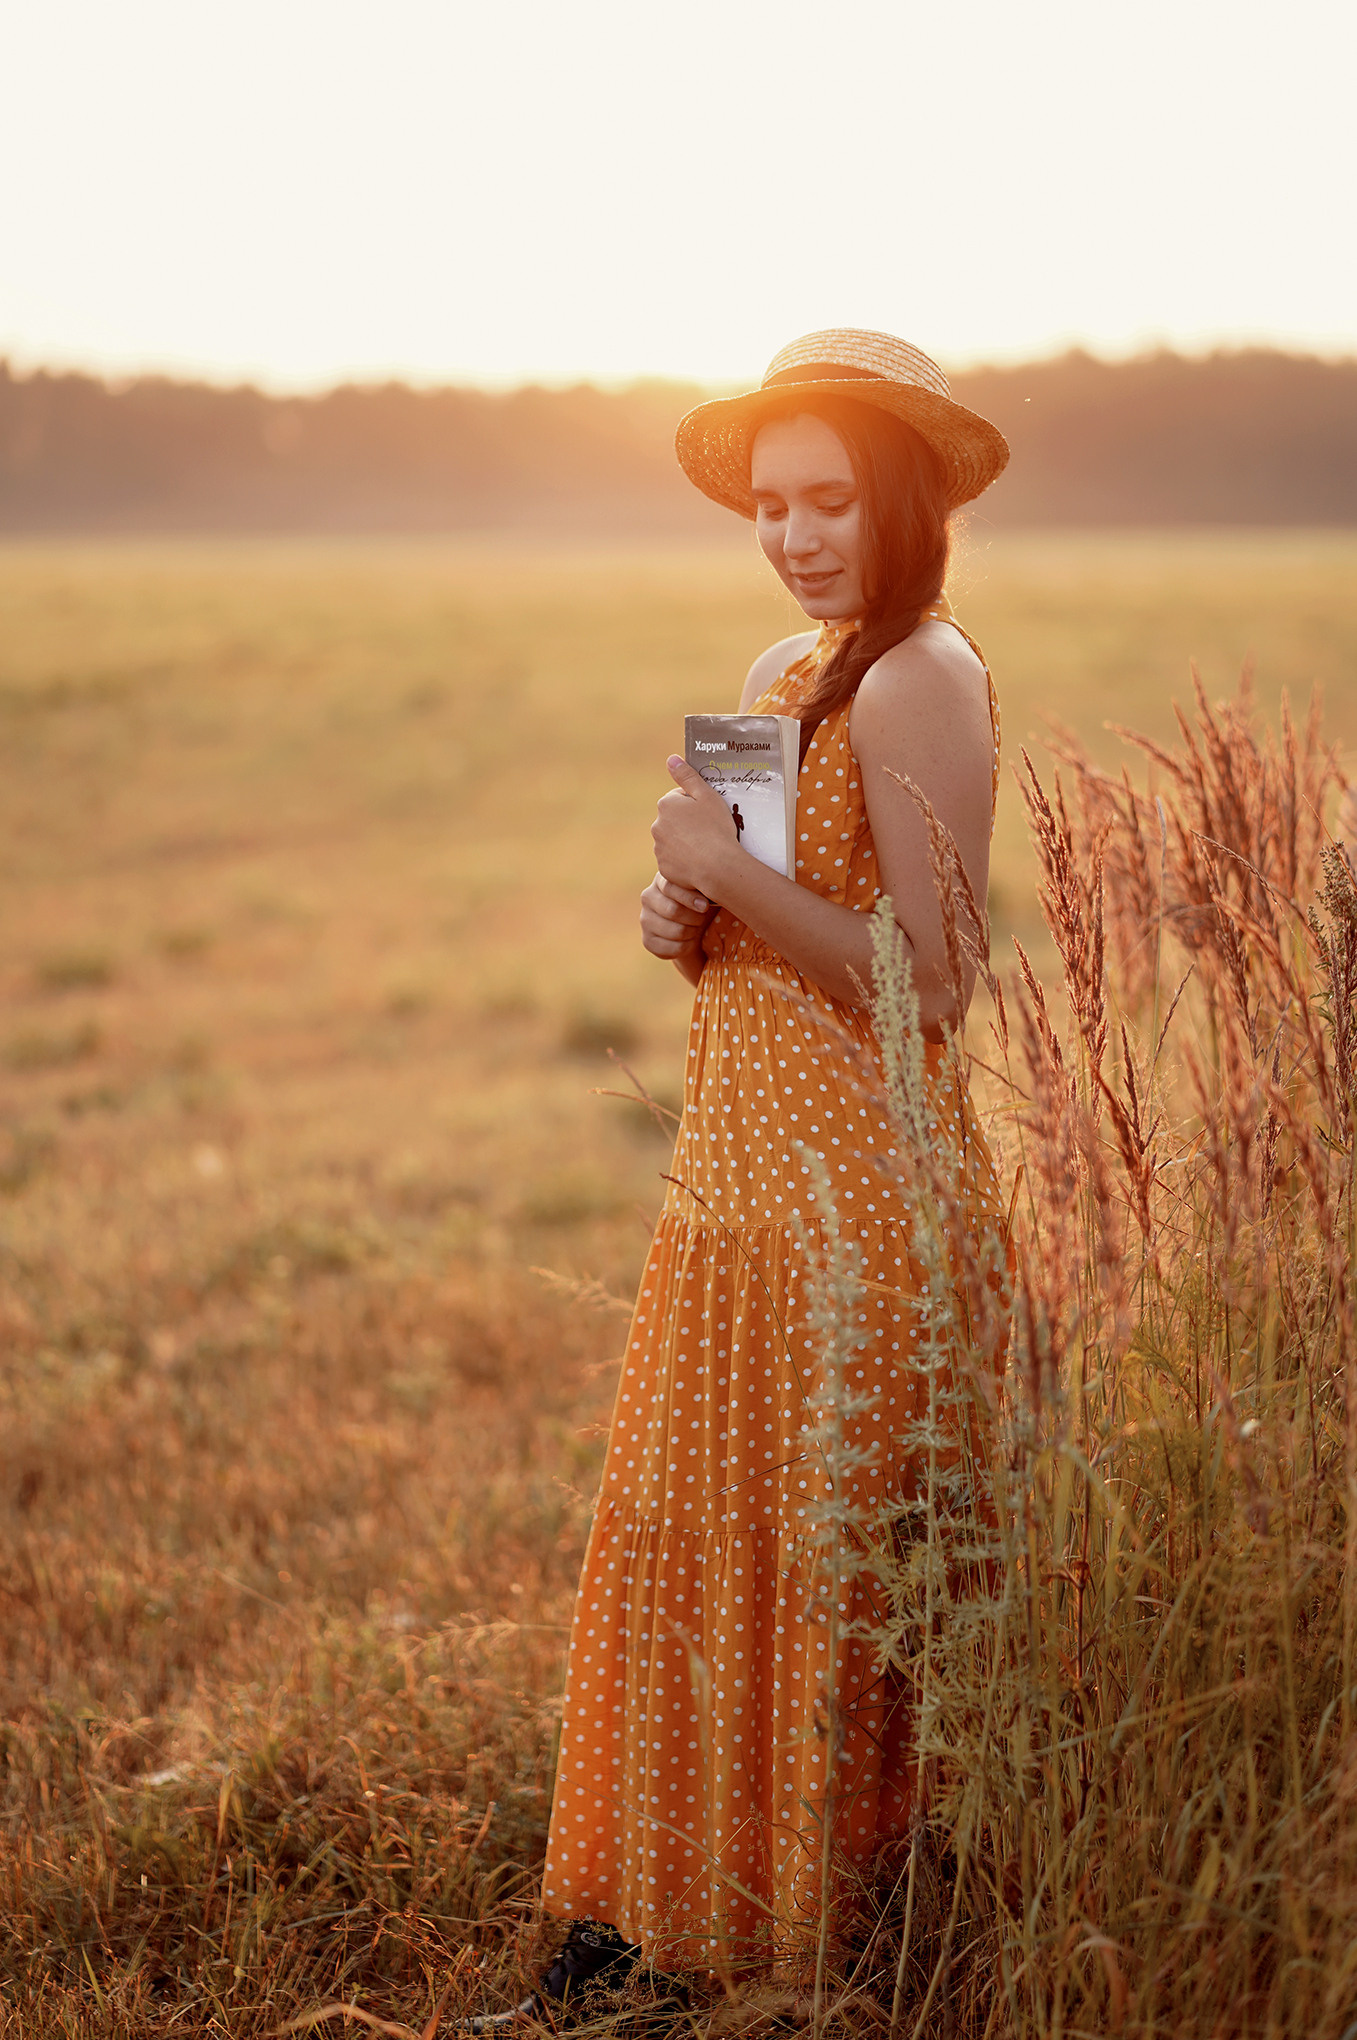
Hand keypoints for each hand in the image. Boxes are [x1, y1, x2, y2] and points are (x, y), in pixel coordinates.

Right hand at [640, 872, 713, 960]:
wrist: (694, 926)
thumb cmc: (701, 902)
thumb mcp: (702, 889)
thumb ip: (703, 882)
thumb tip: (713, 885)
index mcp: (661, 880)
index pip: (670, 887)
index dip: (689, 898)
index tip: (705, 906)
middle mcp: (648, 897)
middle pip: (673, 911)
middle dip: (694, 917)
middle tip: (702, 918)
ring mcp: (645, 920)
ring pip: (675, 931)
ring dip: (692, 932)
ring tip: (695, 927)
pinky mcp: (648, 941)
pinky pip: (672, 948)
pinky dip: (686, 947)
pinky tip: (689, 940)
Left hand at [651, 756, 739, 894]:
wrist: (718, 867)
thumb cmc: (716, 828)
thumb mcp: (706, 796)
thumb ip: (687, 776)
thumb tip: (671, 759)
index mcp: (666, 804)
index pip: (680, 798)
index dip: (697, 804)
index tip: (709, 814)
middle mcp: (657, 825)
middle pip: (675, 819)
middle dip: (689, 822)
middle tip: (709, 830)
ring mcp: (659, 848)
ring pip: (674, 840)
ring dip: (686, 841)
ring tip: (706, 847)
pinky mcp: (664, 867)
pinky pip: (674, 859)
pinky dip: (685, 859)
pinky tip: (700, 860)